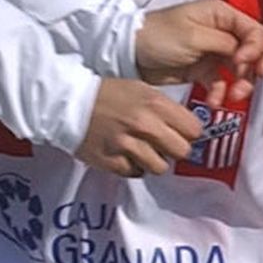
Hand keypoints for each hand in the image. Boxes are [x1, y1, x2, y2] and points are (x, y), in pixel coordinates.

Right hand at [75, 77, 201, 177]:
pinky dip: (134, 167)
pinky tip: (125, 155)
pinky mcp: (112, 161)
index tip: (180, 133)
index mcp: (154, 103)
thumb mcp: (141, 90)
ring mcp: (128, 145)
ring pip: (160, 167)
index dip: (188, 133)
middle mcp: (144, 124)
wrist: (69, 104)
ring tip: (142, 151)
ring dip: (154, 161)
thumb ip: (165, 108)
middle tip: (162, 145)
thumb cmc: (107, 95)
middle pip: (181, 151)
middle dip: (174, 149)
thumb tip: (186, 128)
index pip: (193, 129)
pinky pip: (136, 173)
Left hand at [135, 0, 262, 107]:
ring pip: (241, 70)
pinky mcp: (202, 70)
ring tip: (232, 97)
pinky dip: (220, 93)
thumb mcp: (193, 36)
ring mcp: (213, 52)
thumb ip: (224, 43)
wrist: (129, 53)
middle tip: (247, 83)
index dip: (257, 49)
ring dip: (241, 85)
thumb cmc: (157, 36)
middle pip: (254, 51)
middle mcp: (221, 31)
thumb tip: (245, 52)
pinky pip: (221, 83)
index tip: (243, 63)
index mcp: (221, 15)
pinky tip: (212, 102)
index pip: (255, 31)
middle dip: (255, 69)